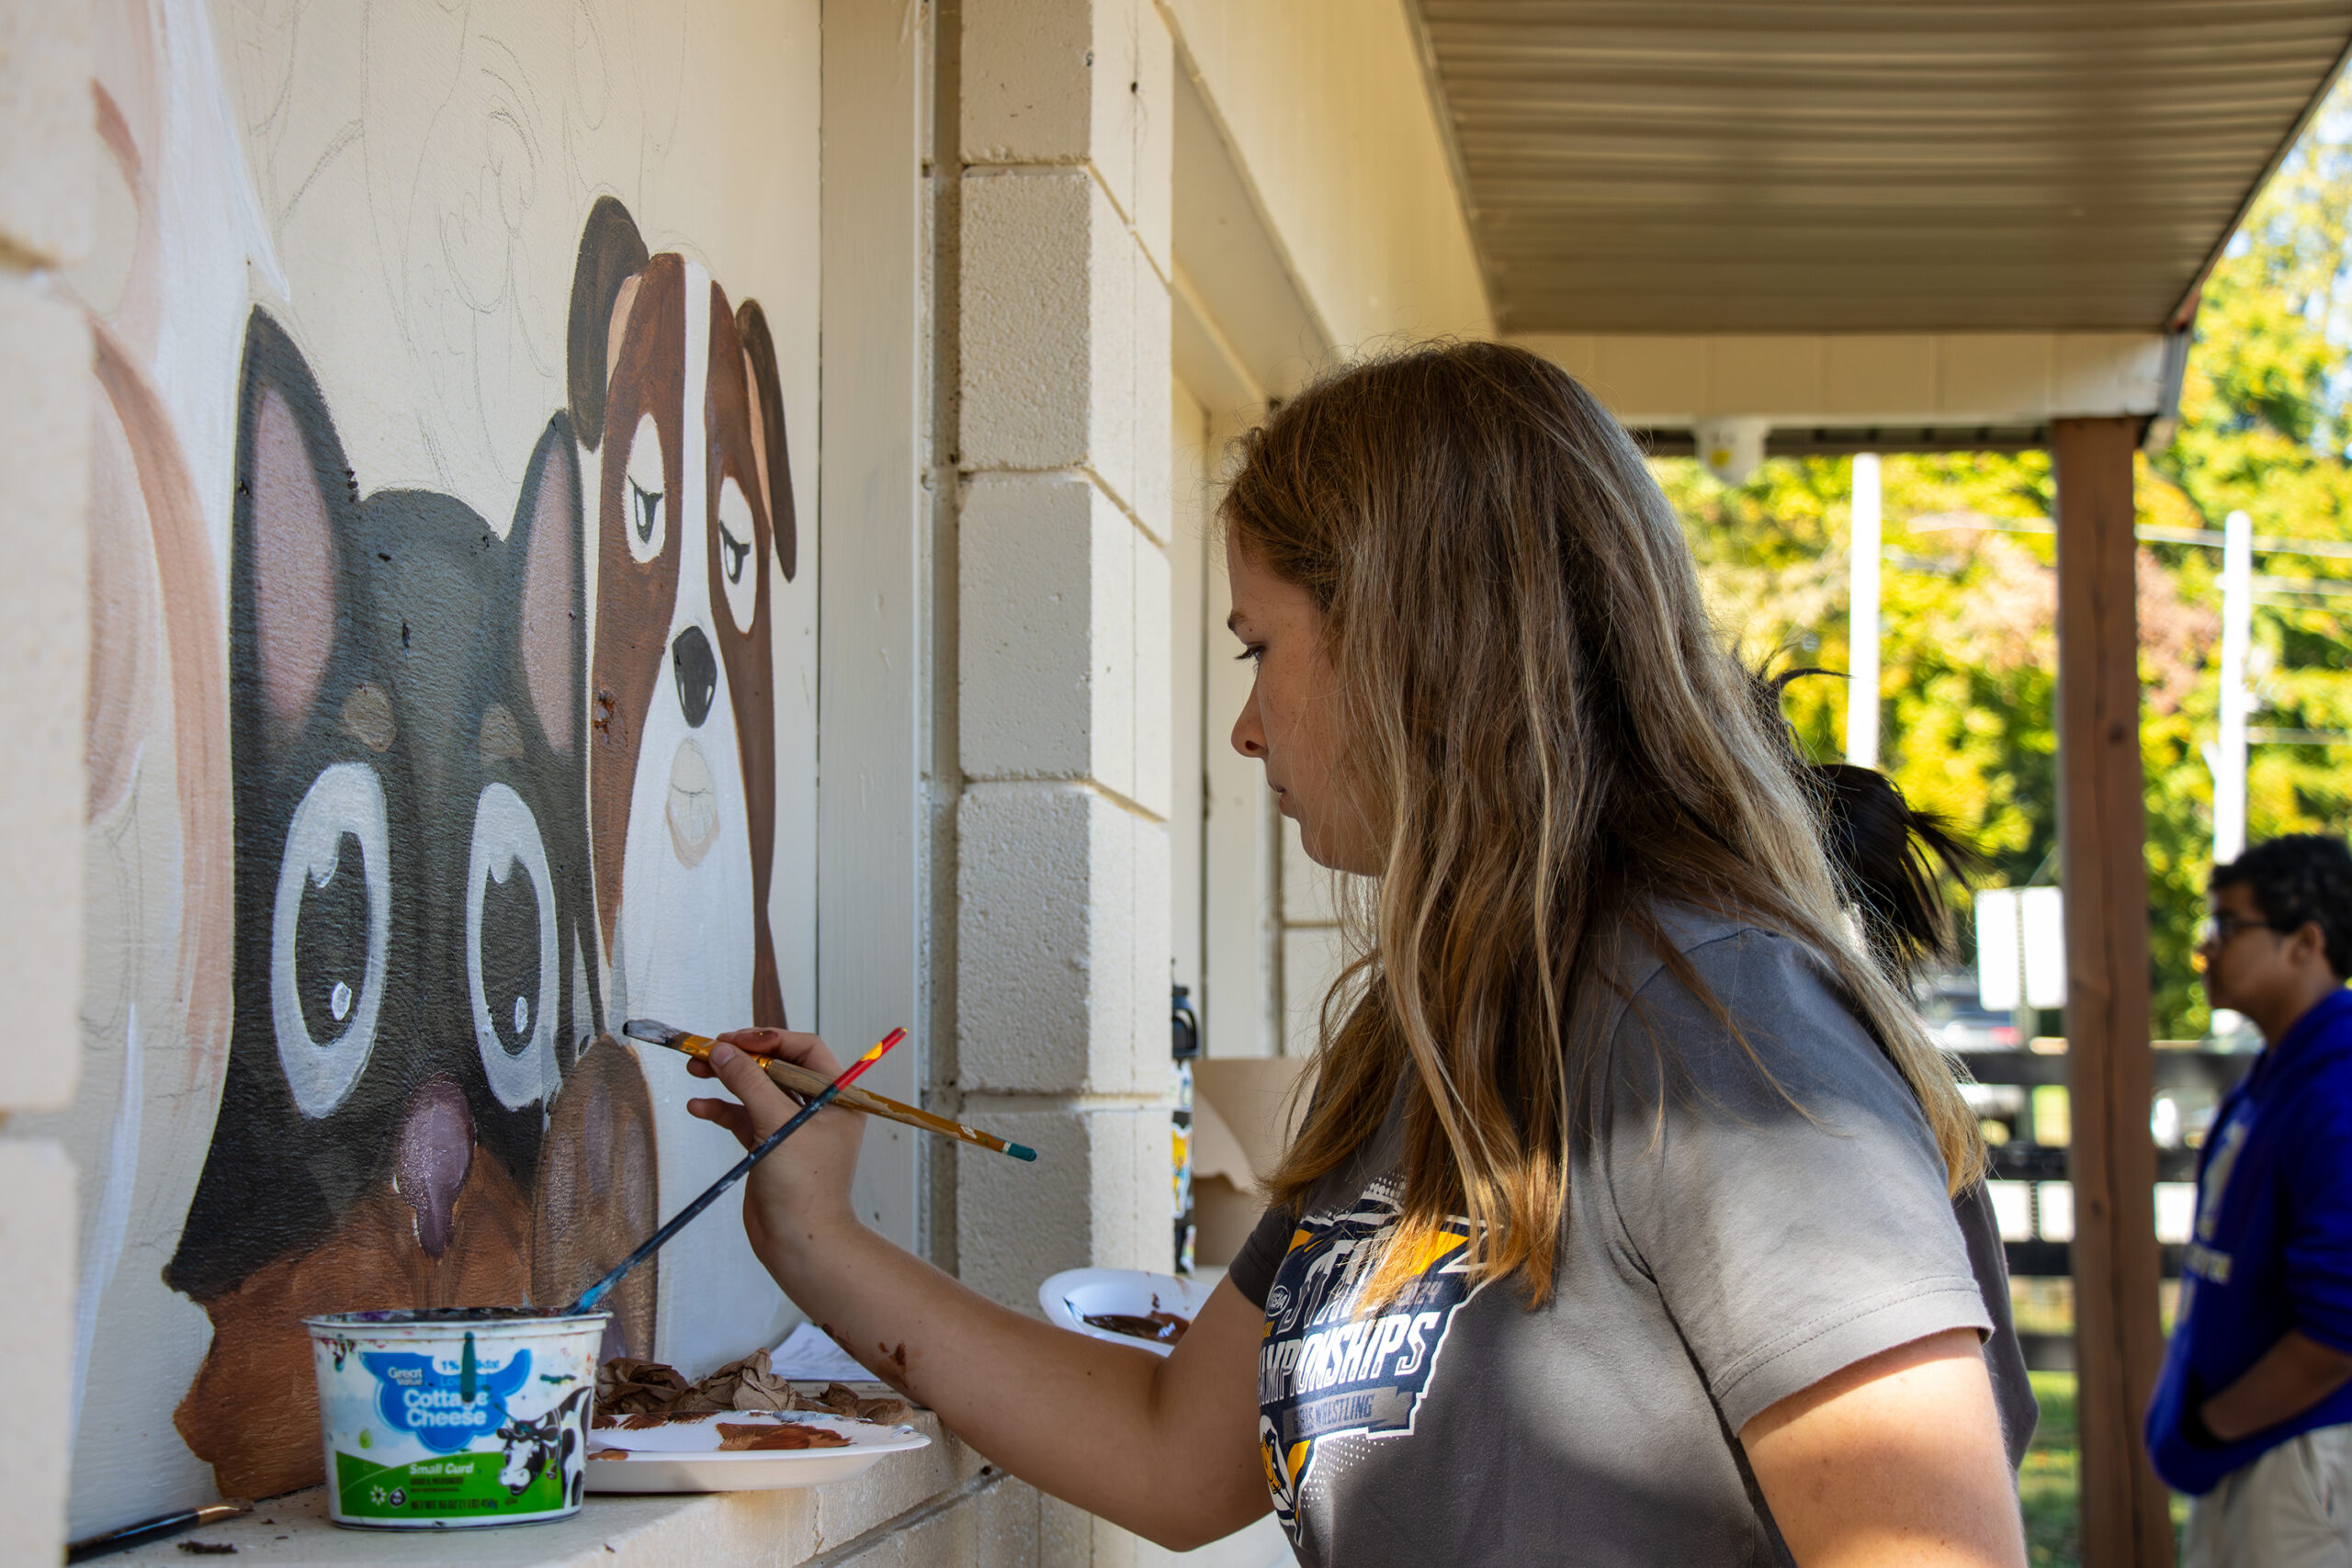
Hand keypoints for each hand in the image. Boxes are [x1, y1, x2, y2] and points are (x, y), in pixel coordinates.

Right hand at [684, 1029, 865, 1269]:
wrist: (798, 1242)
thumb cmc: (804, 1185)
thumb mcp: (776, 1124)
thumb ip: (748, 1083)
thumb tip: (722, 1050)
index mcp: (837, 1096)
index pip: (804, 1050)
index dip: (769, 1039)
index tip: (734, 1040)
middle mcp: (818, 1108)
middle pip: (776, 1067)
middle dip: (741, 1058)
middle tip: (709, 1050)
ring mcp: (792, 1127)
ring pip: (756, 1090)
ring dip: (726, 1080)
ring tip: (696, 1070)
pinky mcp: (769, 1146)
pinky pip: (744, 1117)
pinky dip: (722, 1110)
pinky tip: (699, 1106)